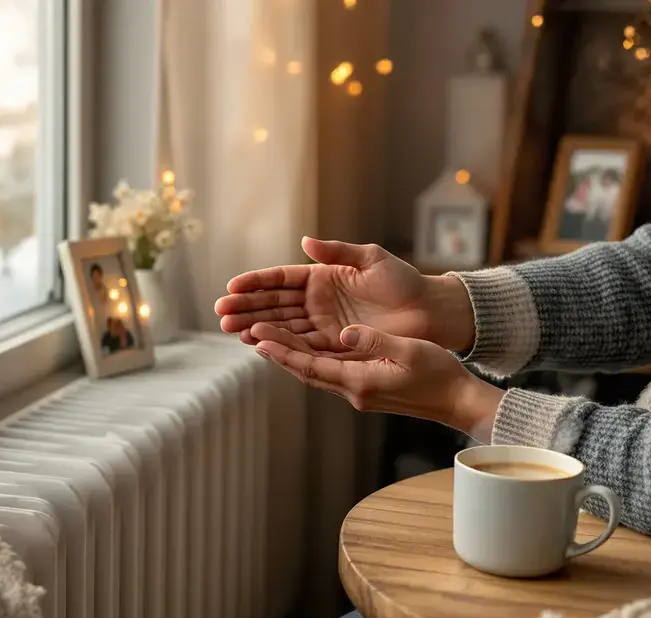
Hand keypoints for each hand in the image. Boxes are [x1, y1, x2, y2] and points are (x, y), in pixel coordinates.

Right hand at [214, 237, 474, 353]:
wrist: (429, 313)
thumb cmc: (404, 281)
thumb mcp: (372, 259)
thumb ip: (338, 252)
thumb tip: (305, 242)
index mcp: (322, 276)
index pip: (281, 279)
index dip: (256, 282)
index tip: (233, 286)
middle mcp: (317, 300)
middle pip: (274, 303)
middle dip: (246, 306)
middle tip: (221, 312)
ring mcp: (322, 323)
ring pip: (281, 324)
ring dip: (254, 325)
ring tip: (230, 328)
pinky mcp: (332, 344)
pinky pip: (300, 343)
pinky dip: (277, 342)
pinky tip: (255, 341)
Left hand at [251, 322, 504, 441]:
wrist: (457, 401)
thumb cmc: (439, 373)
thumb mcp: (409, 349)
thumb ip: (375, 340)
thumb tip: (344, 333)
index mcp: (361, 381)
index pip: (312, 365)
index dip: (284, 352)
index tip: (260, 338)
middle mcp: (354, 391)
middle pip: (306, 371)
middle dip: (279, 353)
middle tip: (252, 333)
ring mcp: (358, 393)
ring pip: (315, 373)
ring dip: (291, 357)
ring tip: (267, 340)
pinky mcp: (365, 390)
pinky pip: (328, 374)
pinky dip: (310, 361)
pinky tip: (302, 350)